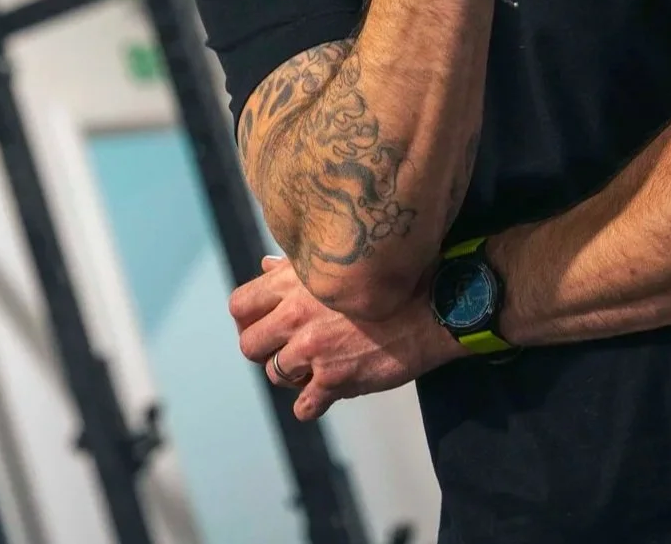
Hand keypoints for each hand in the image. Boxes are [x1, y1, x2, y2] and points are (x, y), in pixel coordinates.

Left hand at [229, 257, 463, 420]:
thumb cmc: (387, 278)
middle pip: (249, 346)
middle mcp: (296, 315)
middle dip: (264, 351)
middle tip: (286, 350)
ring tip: (315, 366)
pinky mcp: (334, 380)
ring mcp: (313, 350)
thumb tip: (265, 266)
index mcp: (293, 282)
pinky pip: (304, 407)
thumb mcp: (336, 262)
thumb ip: (296, 268)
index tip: (262, 324)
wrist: (431, 304)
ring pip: (275, 376)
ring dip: (292, 375)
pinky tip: (330, 389)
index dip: (247, 319)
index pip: (239, 305)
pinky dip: (314, 402)